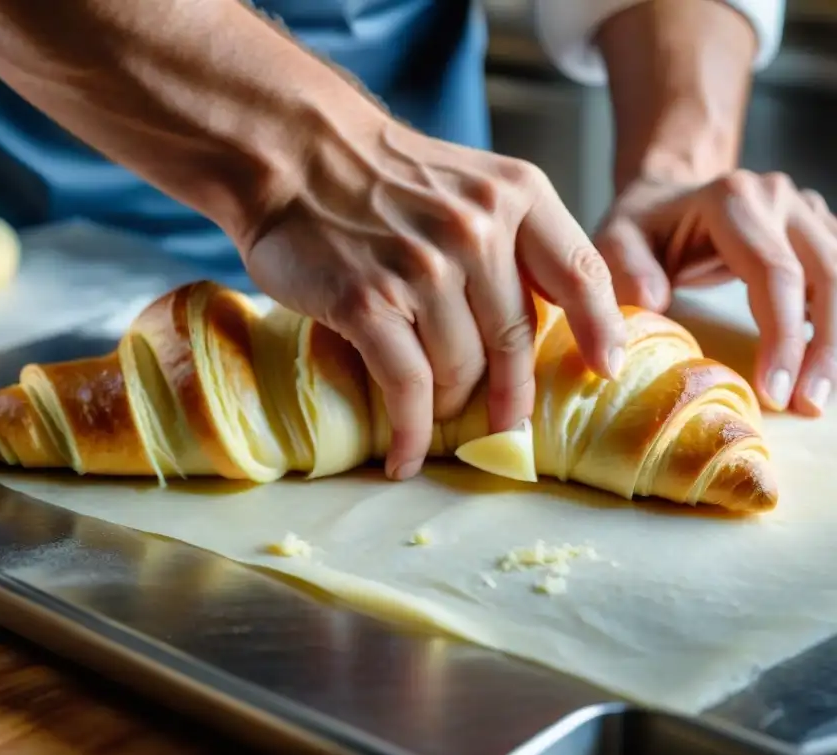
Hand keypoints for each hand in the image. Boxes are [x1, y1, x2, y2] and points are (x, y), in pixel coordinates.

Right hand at [244, 117, 626, 479]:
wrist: (293, 155)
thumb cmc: (381, 177)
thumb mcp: (469, 181)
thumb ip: (515, 235)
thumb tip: (553, 313)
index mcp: (515, 194)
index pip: (582, 273)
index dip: (600, 329)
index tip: (604, 369)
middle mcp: (476, 230)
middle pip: (515, 340)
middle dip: (511, 395)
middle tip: (503, 423)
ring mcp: (422, 269)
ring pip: (459, 370)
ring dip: (450, 407)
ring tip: (434, 417)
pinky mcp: (368, 303)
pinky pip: (407, 388)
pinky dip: (410, 432)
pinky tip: (404, 456)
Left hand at [595, 171, 836, 415]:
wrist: (664, 197)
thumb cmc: (640, 227)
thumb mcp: (615, 241)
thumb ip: (627, 270)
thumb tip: (653, 303)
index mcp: (734, 200)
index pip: (774, 273)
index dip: (781, 336)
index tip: (774, 393)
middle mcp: (779, 199)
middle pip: (826, 276)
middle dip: (823, 348)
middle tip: (807, 405)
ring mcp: (805, 211)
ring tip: (819, 396)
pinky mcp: (819, 229)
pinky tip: (825, 365)